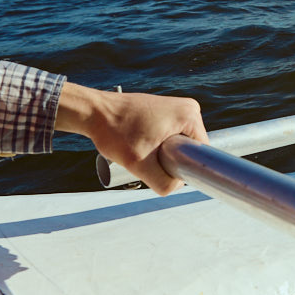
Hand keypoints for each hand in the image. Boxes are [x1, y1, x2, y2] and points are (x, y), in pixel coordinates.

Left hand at [55, 82, 206, 193]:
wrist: (94, 111)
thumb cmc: (114, 132)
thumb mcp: (139, 164)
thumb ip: (162, 182)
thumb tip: (177, 186)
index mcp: (190, 115)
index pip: (200, 153)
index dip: (184, 168)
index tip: (161, 168)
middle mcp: (189, 108)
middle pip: (190, 149)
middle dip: (171, 160)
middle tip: (147, 158)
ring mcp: (178, 107)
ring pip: (180, 144)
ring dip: (164, 154)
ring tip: (142, 149)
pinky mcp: (167, 110)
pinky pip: (172, 136)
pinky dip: (160, 145)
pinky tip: (142, 144)